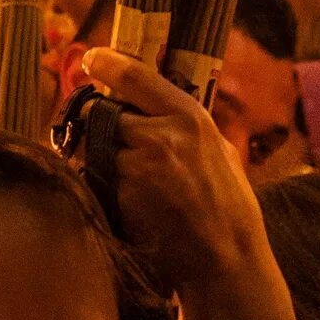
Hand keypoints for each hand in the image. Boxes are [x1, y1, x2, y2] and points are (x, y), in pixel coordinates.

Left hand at [79, 47, 301, 319]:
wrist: (226, 261)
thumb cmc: (229, 210)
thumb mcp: (221, 154)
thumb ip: (187, 129)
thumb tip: (156, 110)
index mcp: (191, 118)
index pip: (137, 77)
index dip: (108, 63)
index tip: (91, 58)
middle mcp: (160, 135)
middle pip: (102, 113)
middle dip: (97, 123)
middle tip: (103, 139)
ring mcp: (135, 166)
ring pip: (91, 147)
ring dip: (94, 156)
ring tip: (119, 178)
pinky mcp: (117, 195)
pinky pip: (90, 178)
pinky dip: (94, 184)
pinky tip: (118, 200)